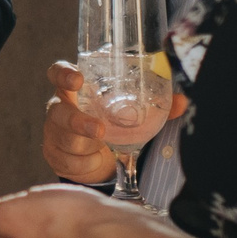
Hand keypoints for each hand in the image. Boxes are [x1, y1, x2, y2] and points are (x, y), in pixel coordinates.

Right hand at [44, 61, 185, 184]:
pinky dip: (85, 163)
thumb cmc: (109, 123)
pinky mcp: (55, 155)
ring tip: (103, 146)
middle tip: (99, 129)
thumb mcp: (128, 112)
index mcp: (75, 90)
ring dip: (85, 144)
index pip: (58, 74)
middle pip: (57, 111)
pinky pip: (68, 160)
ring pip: (63, 138)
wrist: (92, 155)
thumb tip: (182, 101)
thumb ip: (155, 106)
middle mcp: (60, 108)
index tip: (77, 79)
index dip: (63, 74)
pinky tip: (95, 161)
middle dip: (76, 120)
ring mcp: (54, 133)